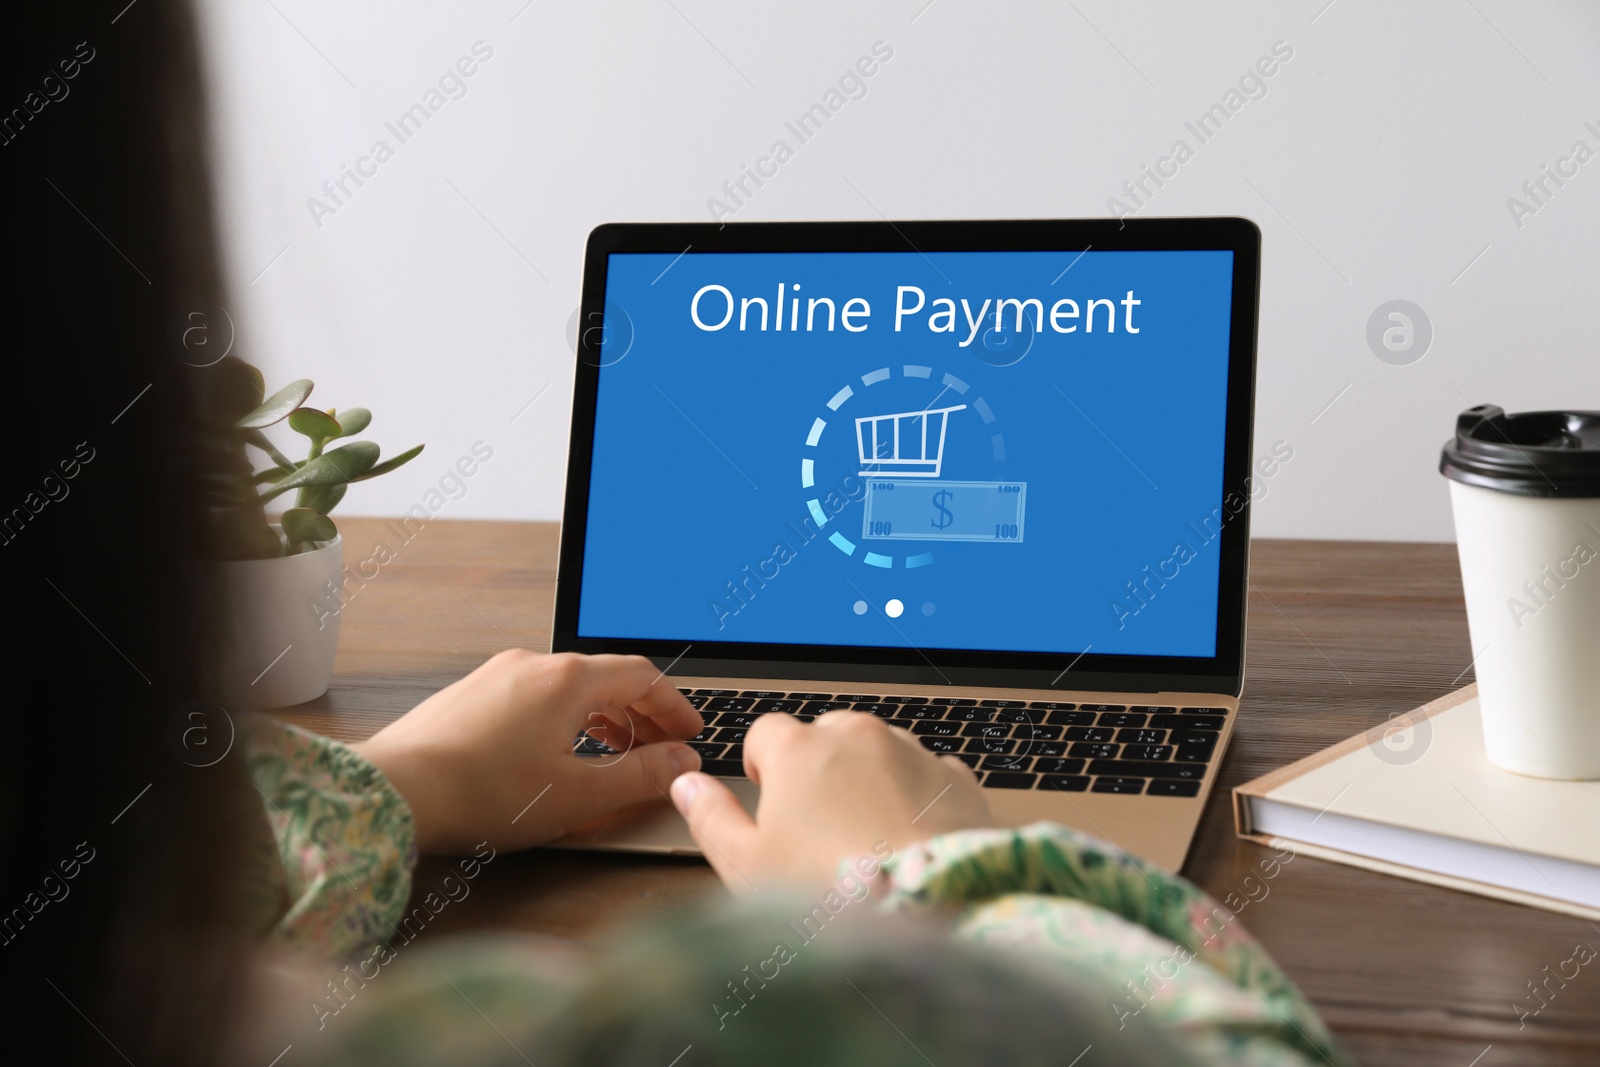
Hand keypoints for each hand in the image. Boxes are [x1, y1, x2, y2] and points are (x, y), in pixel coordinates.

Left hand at [352, 650, 701, 853]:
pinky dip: (562, 721)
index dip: (673, 706)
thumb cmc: (481, 794)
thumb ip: (639, 777)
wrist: (394, 792)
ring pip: (567, 689)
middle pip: (605, 678)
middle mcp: (531, 665)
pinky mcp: (468, 697)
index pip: (641, 675)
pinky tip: (556, 757)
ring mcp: (495, 677)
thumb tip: (680, 764)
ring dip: (600, 719)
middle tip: (658, 750)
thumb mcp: (579, 796)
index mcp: (566, 679)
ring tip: (613, 757)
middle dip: (639, 715)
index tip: (688, 733)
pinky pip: (533, 699)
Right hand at [669, 710, 990, 892]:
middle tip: (816, 827)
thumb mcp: (746, 865)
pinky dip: (916, 795)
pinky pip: (927, 773)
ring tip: (865, 838)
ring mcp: (911, 752)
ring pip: (878, 750)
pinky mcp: (955, 780)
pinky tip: (908, 838)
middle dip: (818, 769)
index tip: (768, 796)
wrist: (927, 912)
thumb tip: (687, 786)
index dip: (762, 765)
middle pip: (825, 735)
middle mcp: (857, 736)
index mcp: (799, 750)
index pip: (766, 731)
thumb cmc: (831, 894)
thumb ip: (710, 817)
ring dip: (868, 778)